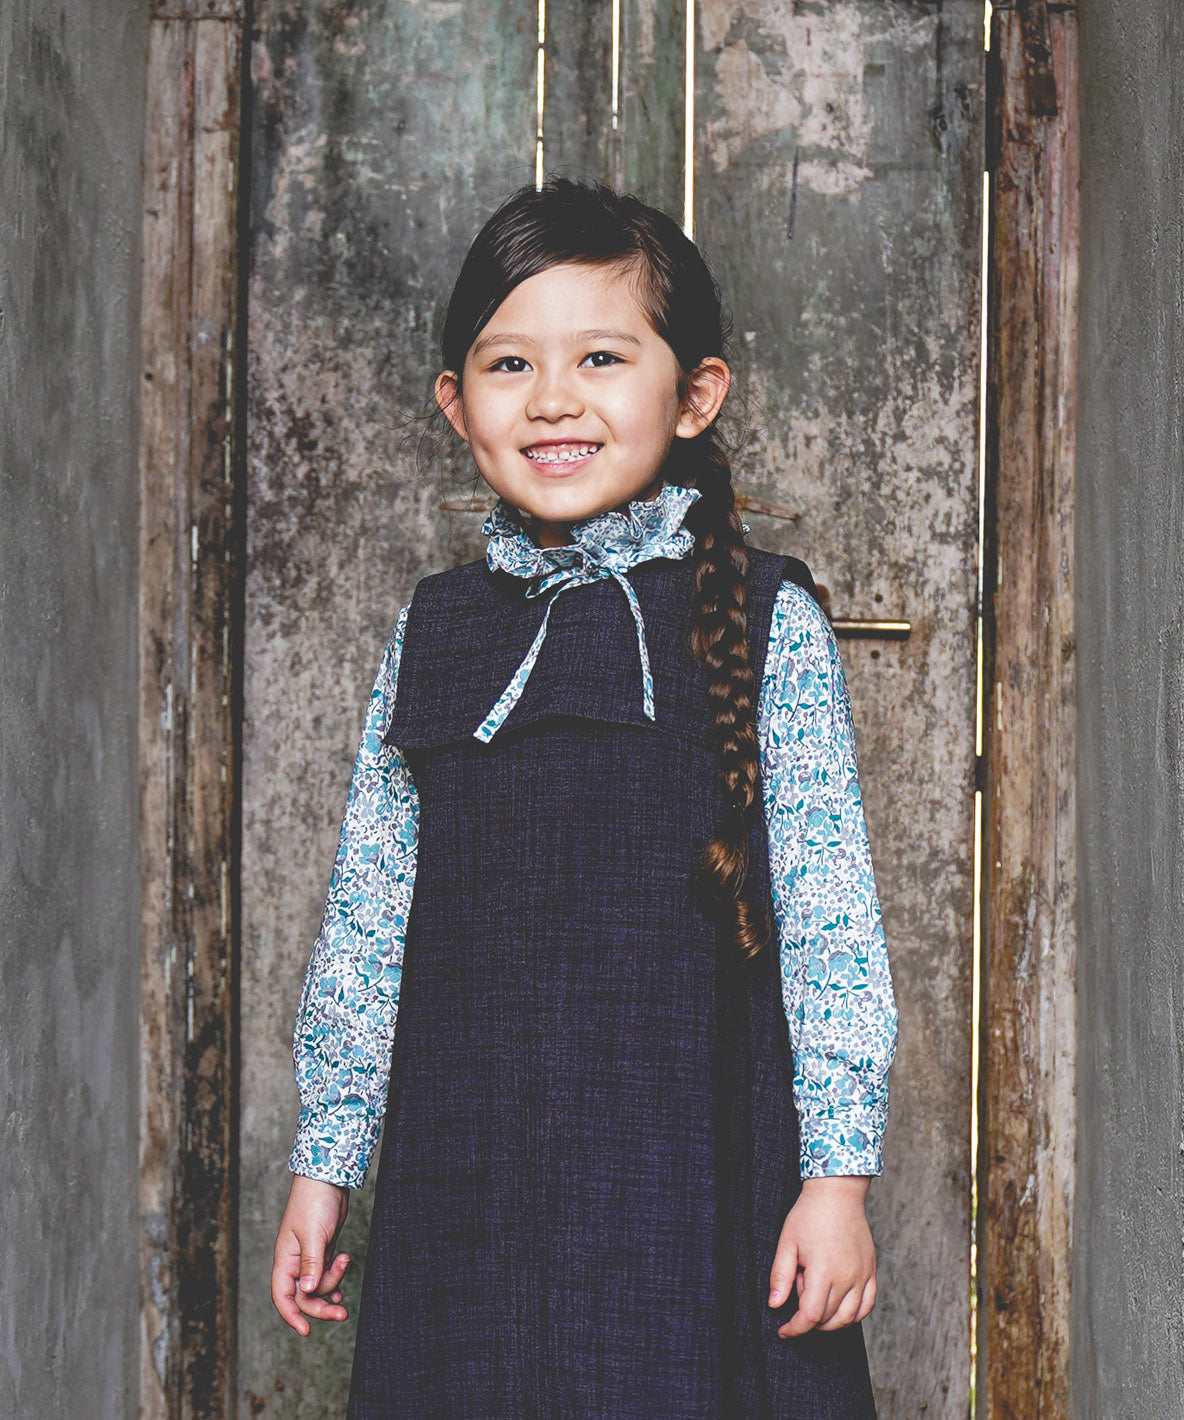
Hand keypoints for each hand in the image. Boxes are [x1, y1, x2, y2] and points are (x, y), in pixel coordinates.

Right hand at [272, 1174, 351, 1334]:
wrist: (328, 1179)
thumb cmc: (314, 1202)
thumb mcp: (313, 1235)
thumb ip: (311, 1264)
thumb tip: (306, 1292)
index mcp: (285, 1259)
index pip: (282, 1296)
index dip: (291, 1316)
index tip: (306, 1331)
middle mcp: (295, 1262)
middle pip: (304, 1296)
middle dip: (322, 1306)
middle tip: (343, 1313)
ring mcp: (309, 1257)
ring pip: (318, 1286)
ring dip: (333, 1285)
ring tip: (345, 1262)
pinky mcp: (323, 1251)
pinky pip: (326, 1275)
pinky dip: (335, 1278)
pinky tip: (344, 1271)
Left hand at [768, 1175, 876, 1337]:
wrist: (837, 1192)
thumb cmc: (809, 1214)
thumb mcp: (787, 1242)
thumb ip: (780, 1276)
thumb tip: (774, 1305)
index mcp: (824, 1271)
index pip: (810, 1316)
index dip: (795, 1328)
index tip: (784, 1330)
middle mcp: (847, 1277)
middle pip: (827, 1318)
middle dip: (808, 1315)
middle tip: (799, 1286)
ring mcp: (862, 1275)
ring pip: (849, 1317)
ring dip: (830, 1322)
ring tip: (815, 1297)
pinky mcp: (871, 1270)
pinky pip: (867, 1305)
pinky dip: (854, 1315)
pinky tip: (839, 1308)